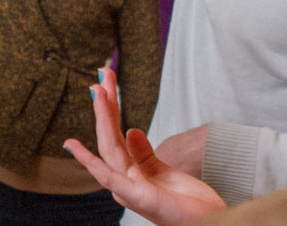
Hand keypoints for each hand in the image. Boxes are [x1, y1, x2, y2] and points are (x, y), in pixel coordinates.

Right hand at [63, 69, 226, 225]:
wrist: (210, 225)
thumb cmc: (189, 205)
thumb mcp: (165, 172)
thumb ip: (144, 153)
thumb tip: (131, 130)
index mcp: (131, 172)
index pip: (116, 133)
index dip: (110, 108)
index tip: (105, 82)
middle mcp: (125, 180)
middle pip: (109, 137)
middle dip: (105, 105)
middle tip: (101, 75)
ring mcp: (130, 190)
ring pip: (109, 149)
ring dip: (103, 119)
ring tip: (99, 92)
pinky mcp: (141, 198)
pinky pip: (112, 178)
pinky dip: (91, 163)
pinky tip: (76, 147)